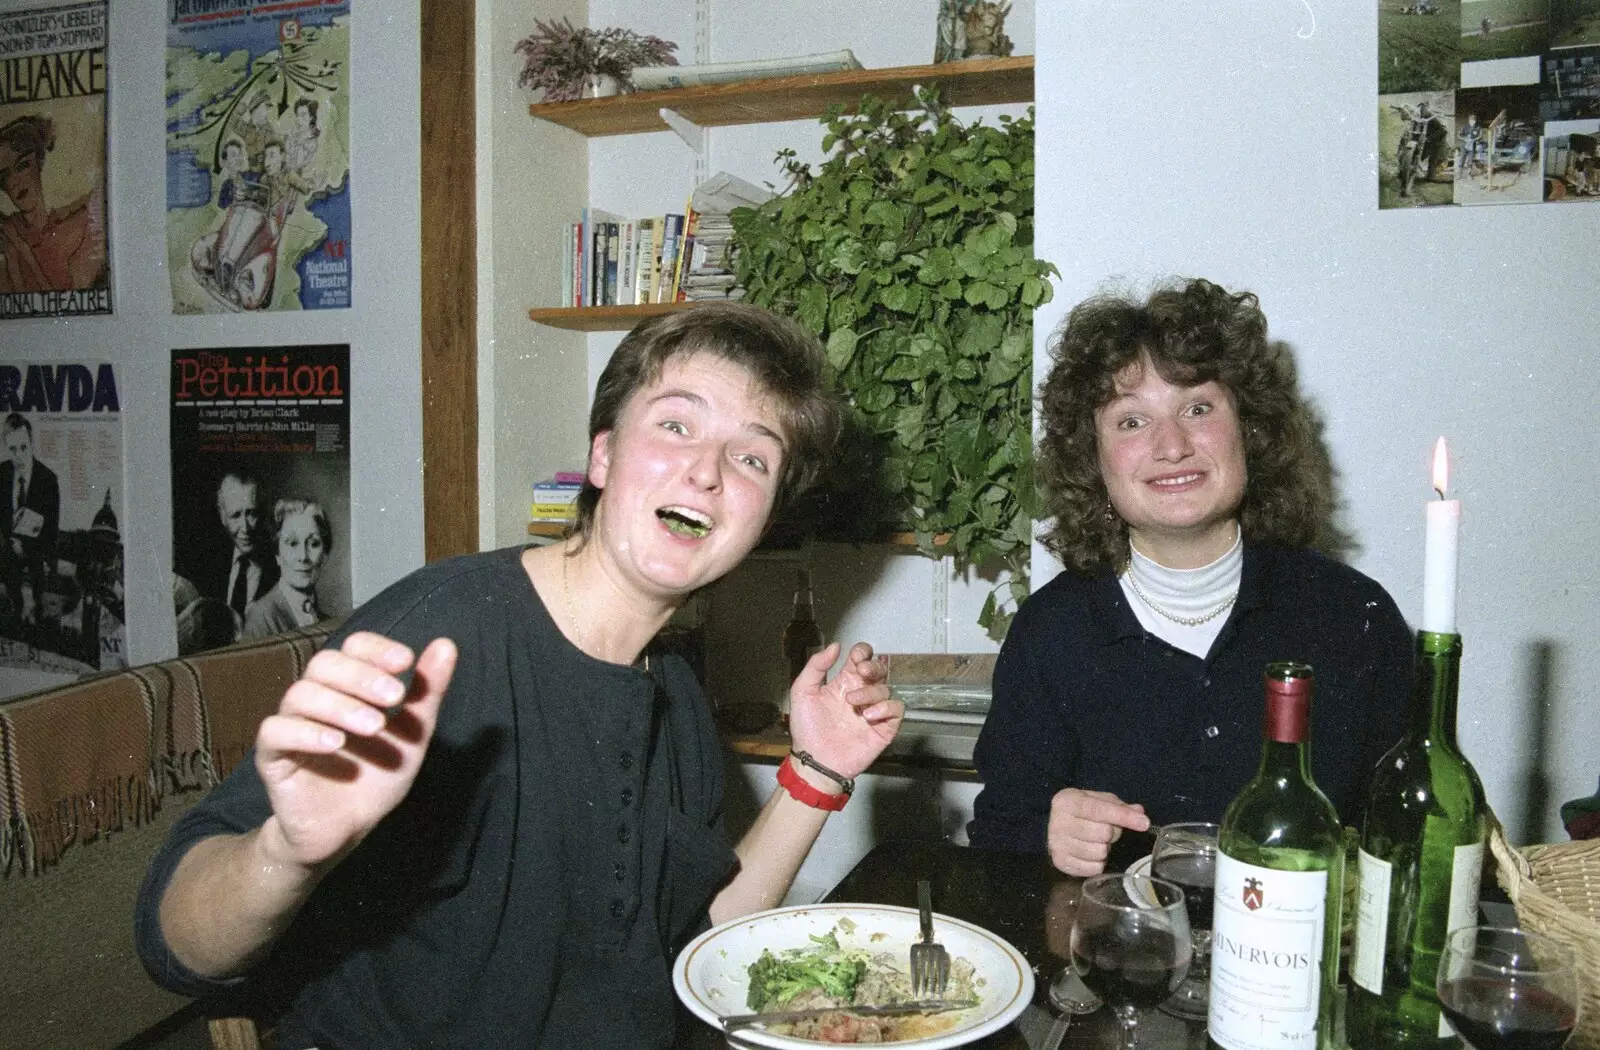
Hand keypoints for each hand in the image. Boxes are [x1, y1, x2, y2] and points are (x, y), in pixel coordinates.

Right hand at [254, 631, 456, 870]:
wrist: (347, 830)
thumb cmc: (377, 775)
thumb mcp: (412, 735)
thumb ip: (428, 693)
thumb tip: (446, 645)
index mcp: (348, 686)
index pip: (353, 647)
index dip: (376, 648)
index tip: (406, 661)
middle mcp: (316, 698)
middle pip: (325, 663)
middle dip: (362, 675)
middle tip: (394, 696)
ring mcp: (291, 724)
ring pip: (301, 694)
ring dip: (341, 705)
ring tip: (375, 727)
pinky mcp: (272, 757)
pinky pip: (275, 732)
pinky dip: (305, 733)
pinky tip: (336, 744)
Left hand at [787, 641, 901, 778]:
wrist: (815, 760)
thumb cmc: (807, 729)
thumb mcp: (802, 692)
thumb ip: (816, 666)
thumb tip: (836, 646)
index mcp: (844, 682)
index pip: (861, 659)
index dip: (863, 652)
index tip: (856, 656)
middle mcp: (861, 693)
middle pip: (879, 669)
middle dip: (873, 666)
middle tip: (862, 671)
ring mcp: (873, 710)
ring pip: (886, 688)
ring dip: (871, 691)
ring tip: (853, 703)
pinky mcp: (883, 727)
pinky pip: (897, 709)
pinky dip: (886, 708)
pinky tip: (869, 716)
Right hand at [1047, 788, 1149, 875]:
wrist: (1050, 826)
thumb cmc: (1079, 811)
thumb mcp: (1097, 800)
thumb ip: (1118, 806)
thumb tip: (1139, 813)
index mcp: (1067, 802)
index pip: (1099, 810)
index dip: (1123, 816)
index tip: (1144, 823)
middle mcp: (1058, 823)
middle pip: (1103, 833)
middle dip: (1112, 832)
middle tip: (1106, 829)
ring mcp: (1057, 845)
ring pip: (1100, 852)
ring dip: (1105, 848)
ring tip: (1096, 841)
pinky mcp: (1061, 862)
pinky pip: (1094, 868)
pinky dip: (1099, 862)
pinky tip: (1090, 853)